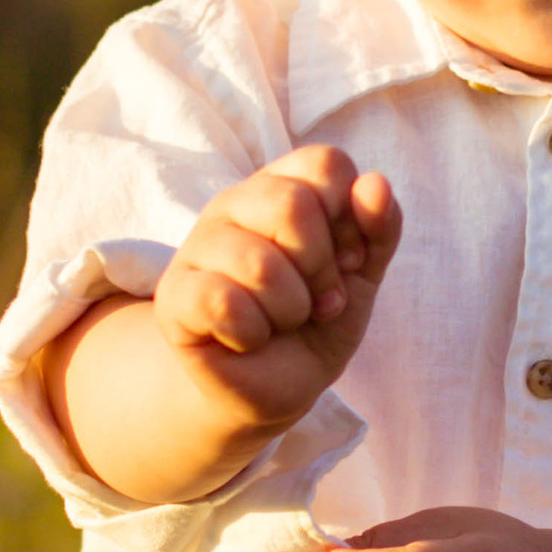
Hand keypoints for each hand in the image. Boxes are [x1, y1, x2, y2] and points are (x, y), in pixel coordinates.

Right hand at [156, 145, 400, 441]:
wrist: (279, 387)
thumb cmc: (316, 319)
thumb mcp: (363, 275)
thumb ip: (378, 228)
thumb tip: (376, 183)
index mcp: (281, 185)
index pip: (324, 164)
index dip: (351, 220)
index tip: (347, 262)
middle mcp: (233, 204)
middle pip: (292, 205)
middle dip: (321, 269)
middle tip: (319, 302)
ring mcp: (196, 247)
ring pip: (259, 264)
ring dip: (290, 310)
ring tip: (282, 322)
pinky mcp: (174, 297)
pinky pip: (224, 303)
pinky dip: (252, 333)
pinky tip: (248, 338)